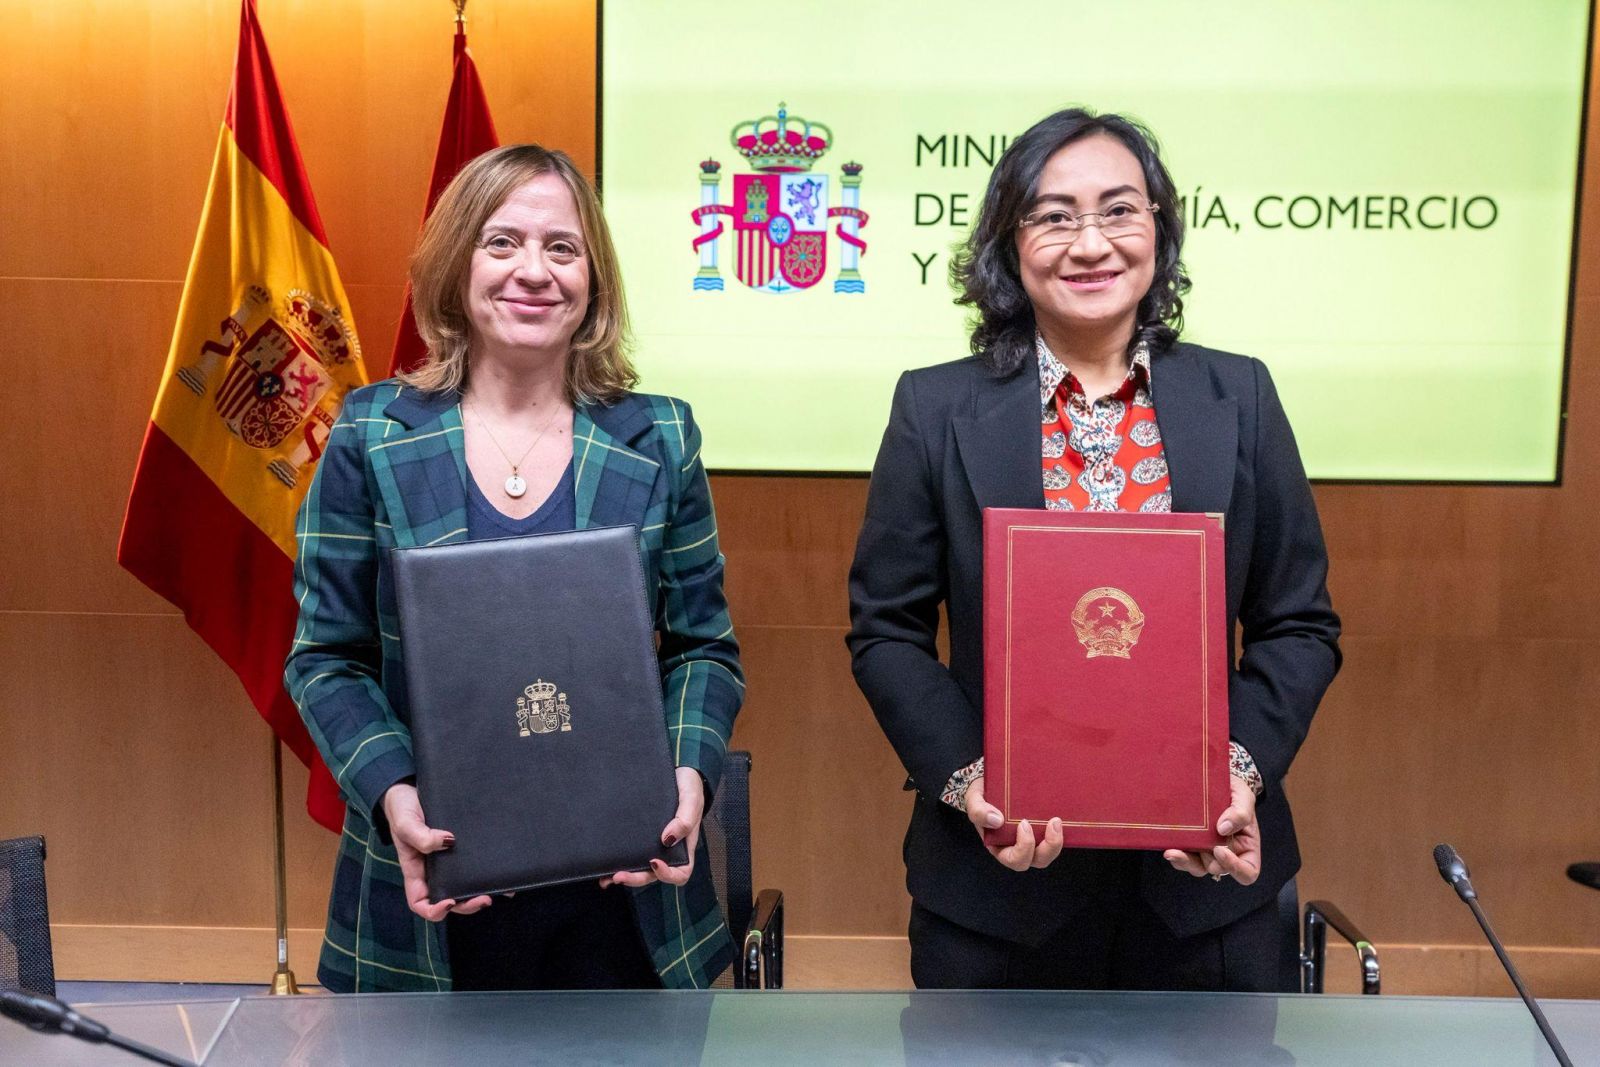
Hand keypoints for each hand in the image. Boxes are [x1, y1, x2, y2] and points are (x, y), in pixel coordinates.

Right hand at [381, 782, 492, 920]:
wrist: (409, 788)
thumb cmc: (401, 808)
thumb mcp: (405, 822)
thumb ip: (420, 836)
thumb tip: (447, 842)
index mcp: (415, 871)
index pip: (421, 903)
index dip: (434, 910)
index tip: (450, 901)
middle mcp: (432, 870)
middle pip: (448, 899)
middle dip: (466, 904)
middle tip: (485, 899)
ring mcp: (448, 860)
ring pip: (463, 884)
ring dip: (481, 891)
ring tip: (501, 890)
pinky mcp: (462, 847)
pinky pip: (473, 863)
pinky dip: (488, 871)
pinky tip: (504, 872)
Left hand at [603, 766, 701, 888]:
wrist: (679, 773)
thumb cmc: (690, 789)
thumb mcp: (692, 801)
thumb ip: (685, 820)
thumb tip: (667, 839)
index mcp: (684, 846)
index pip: (680, 873)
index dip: (667, 874)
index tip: (653, 862)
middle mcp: (668, 850)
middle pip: (653, 875)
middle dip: (636, 878)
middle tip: (618, 876)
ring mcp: (653, 844)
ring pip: (640, 868)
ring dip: (624, 875)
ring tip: (607, 876)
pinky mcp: (640, 835)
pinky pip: (631, 852)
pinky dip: (619, 860)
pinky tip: (606, 862)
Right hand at [966, 775, 1063, 871]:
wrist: (989, 782)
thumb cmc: (981, 796)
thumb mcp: (974, 800)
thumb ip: (979, 811)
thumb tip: (997, 820)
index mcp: (1000, 846)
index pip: (1015, 859)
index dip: (1024, 847)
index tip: (1023, 823)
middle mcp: (1018, 847)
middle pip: (1038, 860)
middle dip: (1049, 846)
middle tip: (1053, 822)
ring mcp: (1033, 839)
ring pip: (1050, 852)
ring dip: (1057, 841)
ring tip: (1057, 820)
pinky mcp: (1043, 829)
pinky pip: (1055, 838)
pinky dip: (1062, 832)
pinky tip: (1064, 815)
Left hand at [1163, 776, 1261, 885]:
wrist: (1213, 779)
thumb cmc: (1234, 791)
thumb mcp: (1243, 796)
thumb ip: (1240, 812)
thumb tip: (1223, 829)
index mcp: (1246, 847)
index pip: (1247, 871)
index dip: (1235, 868)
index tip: (1220, 850)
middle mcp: (1227, 853)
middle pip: (1217, 869)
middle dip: (1205, 860)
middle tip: (1195, 845)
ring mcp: (1206, 850)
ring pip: (1197, 867)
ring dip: (1184, 862)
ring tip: (1171, 852)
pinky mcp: (1190, 844)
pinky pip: (1183, 856)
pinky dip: (1176, 854)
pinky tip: (1167, 845)